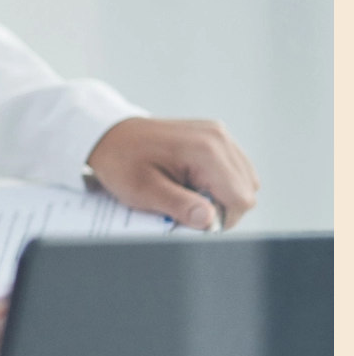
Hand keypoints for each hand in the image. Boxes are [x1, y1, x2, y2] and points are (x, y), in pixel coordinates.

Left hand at [86, 116, 258, 230]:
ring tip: (187, 191)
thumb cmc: (122, 161)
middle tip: (186, 205)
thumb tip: (209, 221)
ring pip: (244, 180)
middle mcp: (218, 138)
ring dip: (221, 194)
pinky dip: (218, 181)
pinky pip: (234, 168)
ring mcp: (219, 134)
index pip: (240, 199)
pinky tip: (191, 181)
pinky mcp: (216, 136)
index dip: (221, 218)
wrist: (109, 135)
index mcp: (205, 150)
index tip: (192, 219)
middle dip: (220, 207)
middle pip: (246, 190)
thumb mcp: (143, 190)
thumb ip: (179, 205)